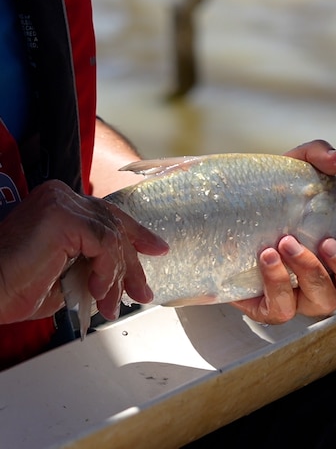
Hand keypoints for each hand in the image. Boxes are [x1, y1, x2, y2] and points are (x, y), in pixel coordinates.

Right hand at [0, 180, 168, 323]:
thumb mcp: (68, 275)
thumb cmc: (13, 288)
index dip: (136, 234)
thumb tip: (123, 274)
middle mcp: (60, 196)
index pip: (108, 216)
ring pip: (113, 237)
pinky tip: (96, 291)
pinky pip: (104, 243)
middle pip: (115, 225)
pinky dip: (106, 270)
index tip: (157, 250)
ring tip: (111, 304)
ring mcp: (61, 203)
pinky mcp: (61, 216)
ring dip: (117, 276)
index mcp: (59, 206)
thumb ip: (94, 264)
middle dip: (132, 263)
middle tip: (142, 292)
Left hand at [231, 140, 335, 323]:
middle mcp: (329, 284)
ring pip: (322, 302)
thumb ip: (320, 156)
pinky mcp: (269, 307)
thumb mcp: (296, 169)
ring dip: (309, 271)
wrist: (224, 214)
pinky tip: (268, 257)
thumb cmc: (274, 196)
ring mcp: (301, 299)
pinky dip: (277, 284)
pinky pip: (282, 310)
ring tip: (287, 242)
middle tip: (327, 242)